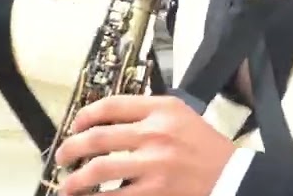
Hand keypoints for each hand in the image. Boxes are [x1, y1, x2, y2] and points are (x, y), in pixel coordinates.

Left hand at [53, 94, 234, 195]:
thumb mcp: (181, 116)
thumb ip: (148, 113)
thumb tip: (105, 122)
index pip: (111, 105)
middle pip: (98, 137)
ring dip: (75, 180)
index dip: (84, 116)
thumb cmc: (204, 147)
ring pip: (99, 169)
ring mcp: (154, 164)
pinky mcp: (154, 192)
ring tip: (66, 186)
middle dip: (71, 148)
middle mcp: (155, 133)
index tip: (74, 126)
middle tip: (62, 157)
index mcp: (162, 110)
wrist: (231, 177)